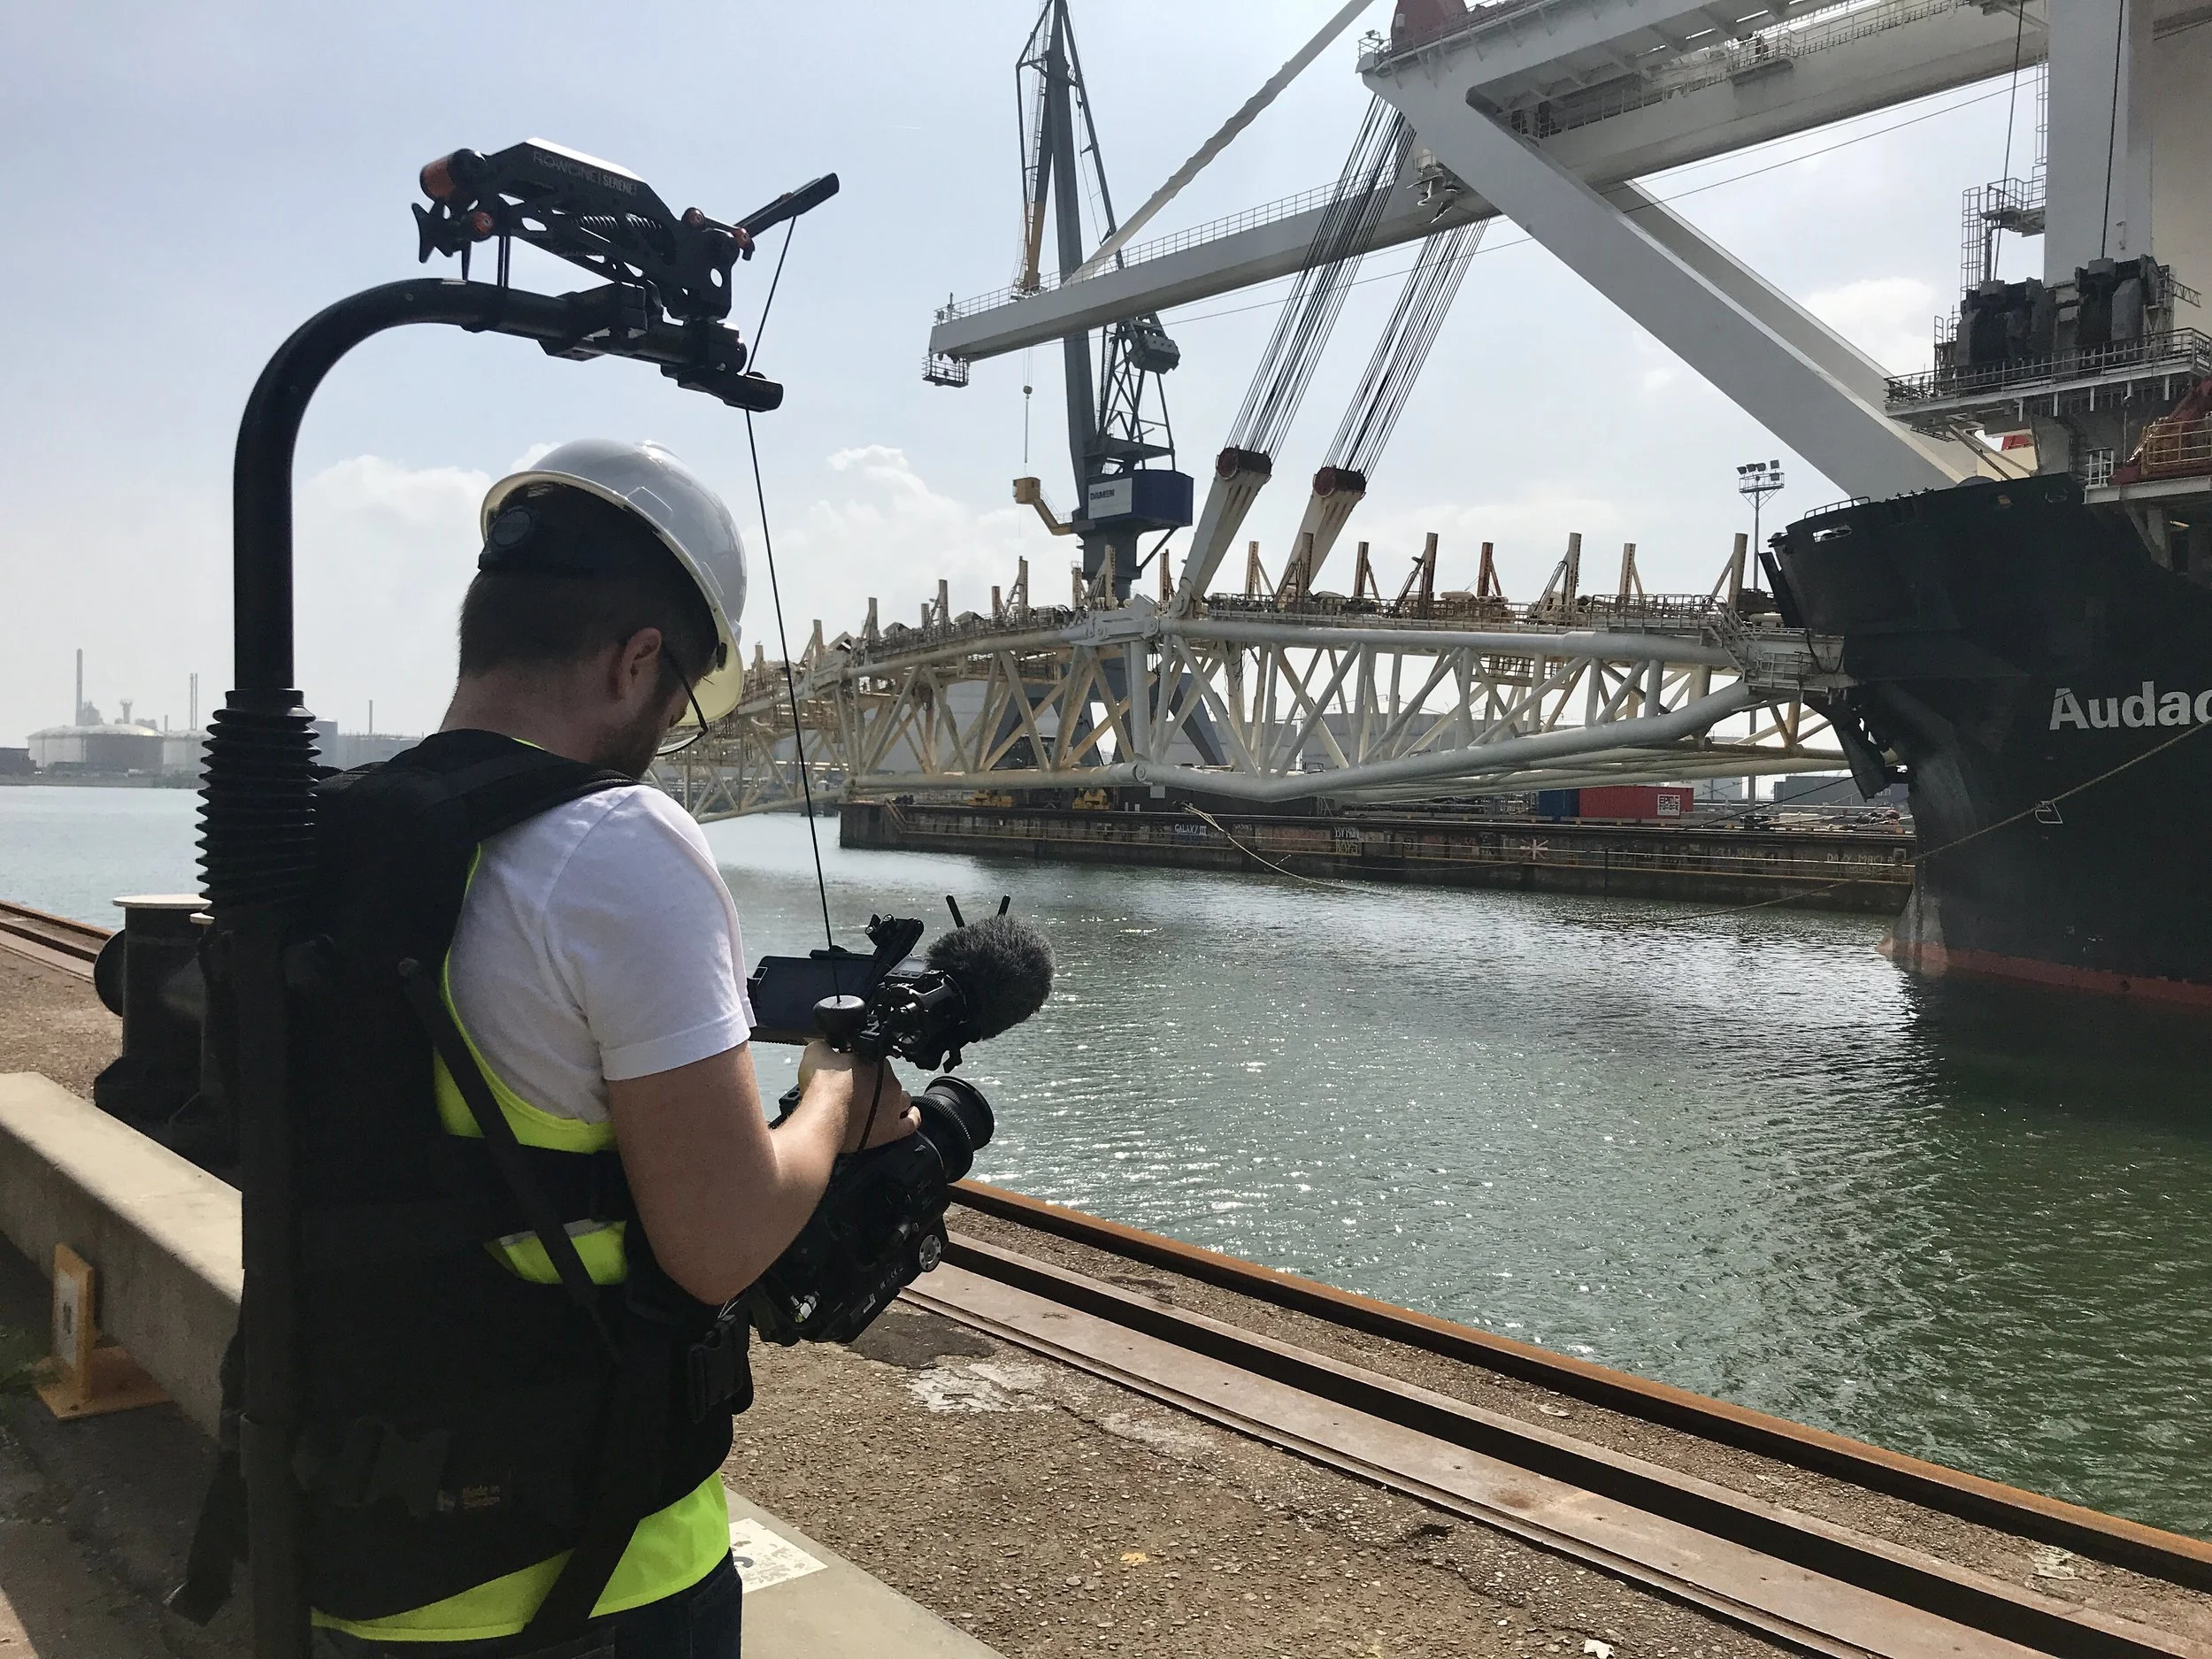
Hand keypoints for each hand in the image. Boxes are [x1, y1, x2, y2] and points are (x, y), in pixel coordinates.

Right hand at [797, 1041, 917, 1153]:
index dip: (858, 1064)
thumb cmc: (821, 1089)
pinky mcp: (892, 1129)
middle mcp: (890, 1081)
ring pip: (902, 1098)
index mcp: (874, 1060)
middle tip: (855, 1090)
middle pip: (886, 1077)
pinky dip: (910, 1118)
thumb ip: (824, 1045)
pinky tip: (906, 1116)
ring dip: (892, 1099)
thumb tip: (825, 1045)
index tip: (847, 1071)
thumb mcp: (815, 1053)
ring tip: (877, 1104)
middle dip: (874, 1082)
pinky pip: (911, 1122)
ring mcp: (894, 1106)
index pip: (871, 1057)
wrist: (823, 1119)